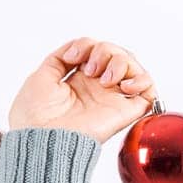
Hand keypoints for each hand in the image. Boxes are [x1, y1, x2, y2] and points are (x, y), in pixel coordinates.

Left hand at [8, 37, 157, 144]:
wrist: (42, 137)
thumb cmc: (34, 115)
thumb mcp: (41, 76)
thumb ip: (60, 57)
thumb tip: (78, 47)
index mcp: (78, 79)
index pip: (96, 49)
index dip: (87, 45)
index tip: (73, 57)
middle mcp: (97, 87)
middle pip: (116, 53)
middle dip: (105, 51)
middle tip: (89, 69)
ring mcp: (112, 97)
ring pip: (133, 66)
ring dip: (121, 62)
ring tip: (105, 79)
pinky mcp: (125, 111)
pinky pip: (148, 90)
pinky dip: (142, 80)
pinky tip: (125, 85)